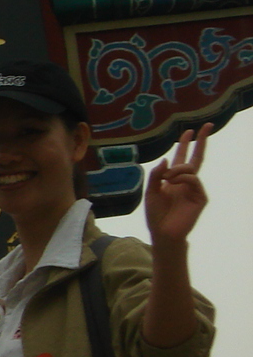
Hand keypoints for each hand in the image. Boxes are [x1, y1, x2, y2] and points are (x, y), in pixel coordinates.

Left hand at [145, 124, 210, 246]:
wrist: (162, 231)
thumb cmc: (155, 213)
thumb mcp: (150, 191)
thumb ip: (156, 175)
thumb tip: (165, 160)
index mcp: (173, 179)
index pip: (182, 158)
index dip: (185, 145)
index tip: (189, 132)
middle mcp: (186, 182)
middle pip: (196, 158)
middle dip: (201, 141)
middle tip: (206, 125)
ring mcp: (194, 188)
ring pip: (190, 168)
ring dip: (177, 169)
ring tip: (167, 179)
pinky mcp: (200, 197)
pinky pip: (193, 180)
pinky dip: (182, 178)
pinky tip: (173, 183)